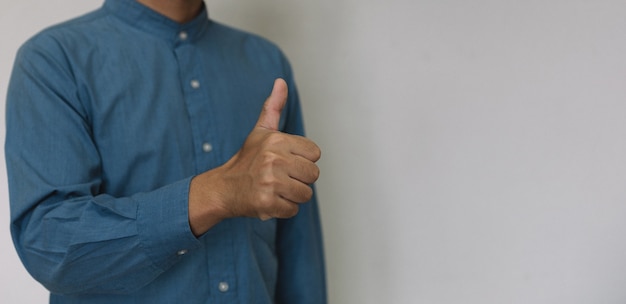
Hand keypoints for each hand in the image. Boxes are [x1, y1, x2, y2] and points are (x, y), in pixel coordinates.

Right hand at [188, 79, 320, 234]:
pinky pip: (293, 210)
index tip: (286, 161)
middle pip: (313, 175)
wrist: (223, 188)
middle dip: (299, 179)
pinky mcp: (266, 203)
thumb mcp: (261, 131)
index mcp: (276, 141)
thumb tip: (281, 81)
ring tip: (275, 189)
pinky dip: (283, 209)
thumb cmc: (247, 160)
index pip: (315, 154)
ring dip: (292, 196)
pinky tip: (270, 200)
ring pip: (305, 194)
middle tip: (280, 178)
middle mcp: (273, 160)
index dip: (302, 160)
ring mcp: (269, 182)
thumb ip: (274, 107)